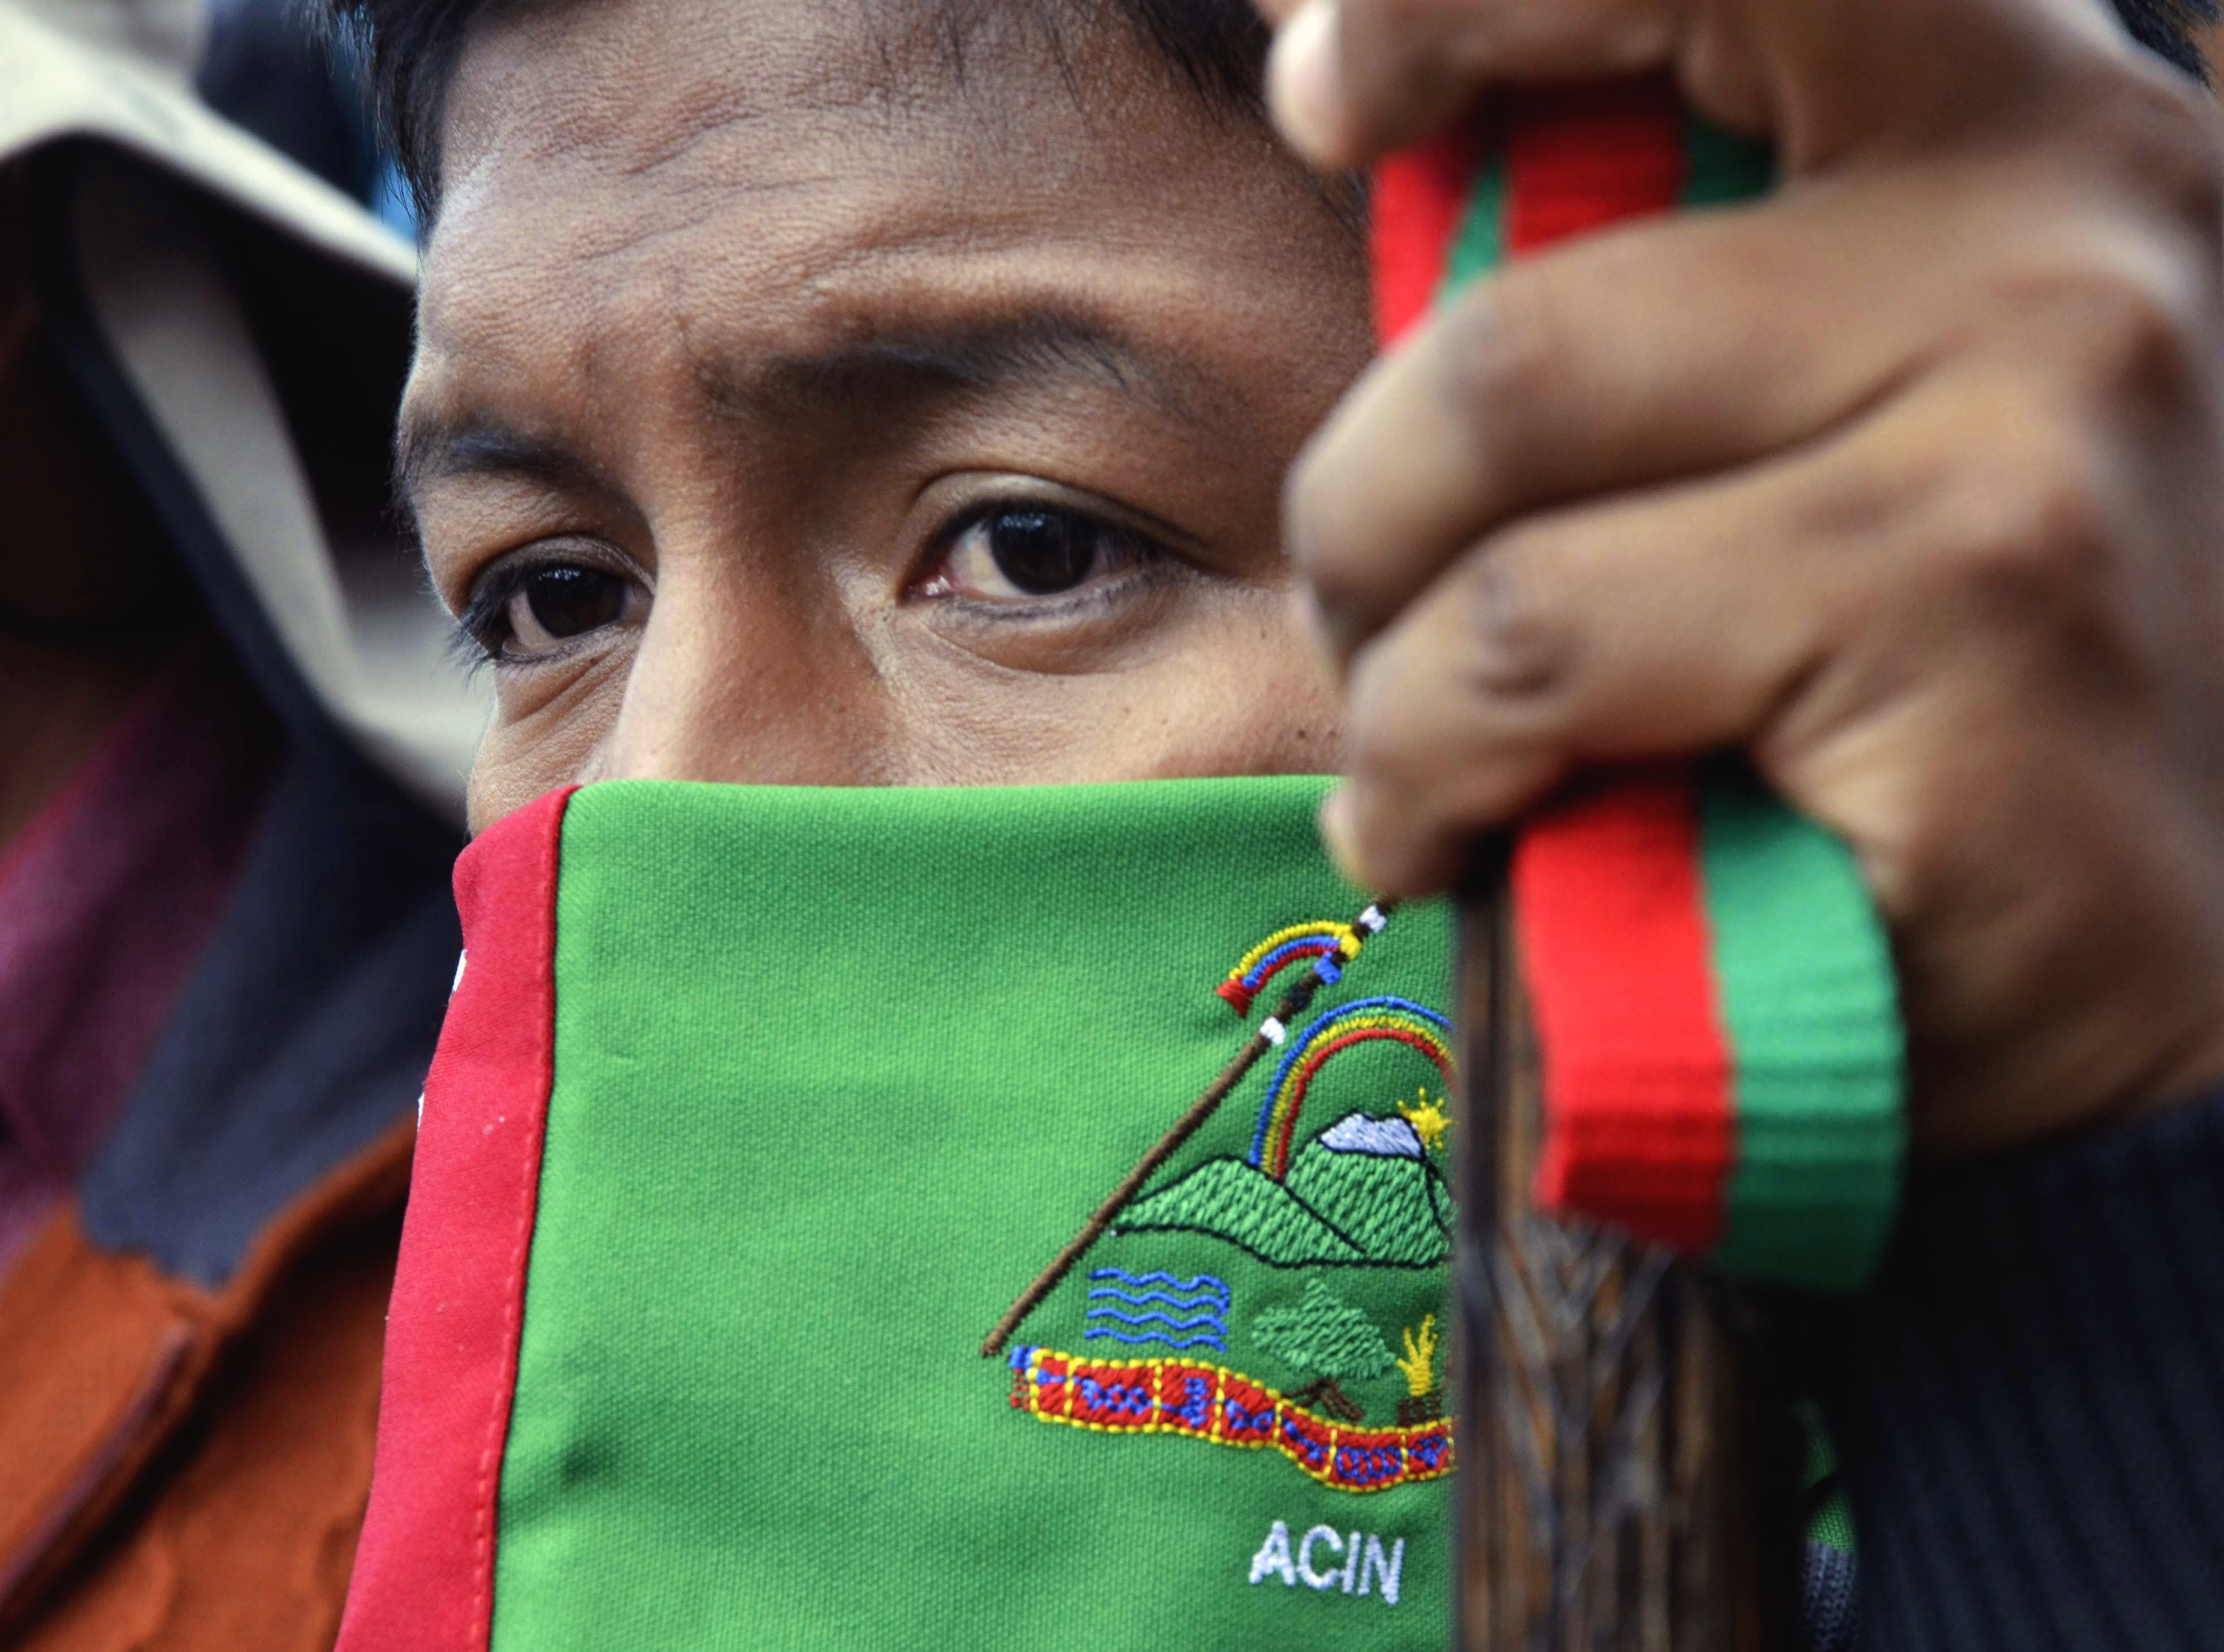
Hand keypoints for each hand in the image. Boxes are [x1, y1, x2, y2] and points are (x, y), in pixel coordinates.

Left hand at [1260, 0, 2223, 1156]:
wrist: (2166, 978)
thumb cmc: (1936, 709)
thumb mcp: (1836, 435)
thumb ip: (1682, 307)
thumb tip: (1411, 177)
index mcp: (2021, 126)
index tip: (1331, 95)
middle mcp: (2069, 214)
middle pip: (1523, 292)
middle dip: (1368, 488)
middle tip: (1367, 610)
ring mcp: (2038, 401)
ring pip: (1493, 448)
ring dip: (1384, 654)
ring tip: (1423, 762)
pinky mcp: (1973, 608)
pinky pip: (1528, 650)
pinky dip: (1425, 767)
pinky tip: (1457, 836)